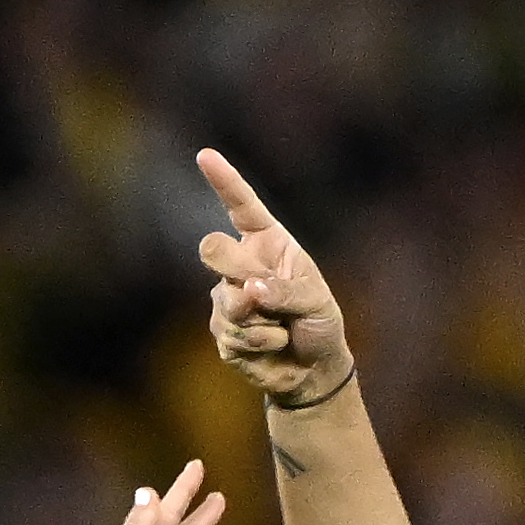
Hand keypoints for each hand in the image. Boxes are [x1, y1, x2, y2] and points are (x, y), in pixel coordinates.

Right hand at [193, 148, 353, 404]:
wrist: (312, 368)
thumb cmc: (318, 323)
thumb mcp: (316, 301)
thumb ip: (286, 291)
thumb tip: (250, 290)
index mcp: (267, 242)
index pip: (242, 206)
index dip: (224, 181)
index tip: (206, 155)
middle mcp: (243, 264)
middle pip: (212, 248)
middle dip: (233, 266)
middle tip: (258, 290)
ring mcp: (227, 297)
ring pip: (226, 300)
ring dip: (259, 320)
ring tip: (282, 329)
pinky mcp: (222, 331)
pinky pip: (232, 334)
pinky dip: (260, 343)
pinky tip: (274, 346)